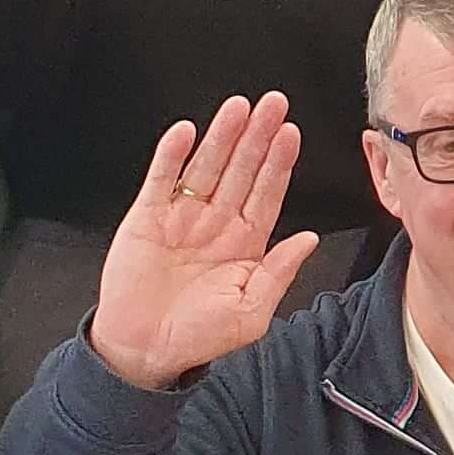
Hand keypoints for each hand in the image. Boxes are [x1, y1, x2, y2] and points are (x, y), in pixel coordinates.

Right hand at [89, 95, 322, 390]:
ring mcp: (182, 217)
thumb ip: (279, 272)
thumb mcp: (251, 311)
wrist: (144, 351)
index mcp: (244, 244)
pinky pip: (162, 179)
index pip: (267, 193)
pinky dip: (172, 155)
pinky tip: (186, 132)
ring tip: (238, 107)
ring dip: (222, 136)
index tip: (291, 134)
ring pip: (206, 166)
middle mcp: (216, 224)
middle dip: (257, 136)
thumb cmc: (198, 337)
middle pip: (241, 170)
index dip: (279, 163)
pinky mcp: (147, 218)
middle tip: (273, 104)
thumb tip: (309, 240)